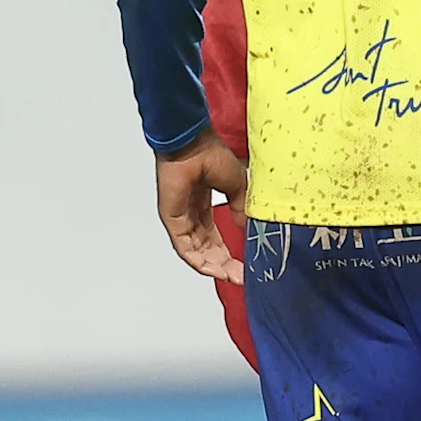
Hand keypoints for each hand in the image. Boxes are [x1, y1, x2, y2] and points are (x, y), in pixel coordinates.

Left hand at [155, 132, 247, 282]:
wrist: (192, 143)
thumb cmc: (211, 154)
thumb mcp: (237, 186)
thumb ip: (241, 209)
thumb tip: (247, 229)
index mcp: (205, 204)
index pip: (216, 236)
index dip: (231, 252)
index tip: (246, 265)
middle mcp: (191, 213)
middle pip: (207, 248)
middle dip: (225, 265)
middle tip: (242, 277)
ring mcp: (181, 218)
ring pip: (197, 252)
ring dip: (215, 266)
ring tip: (233, 277)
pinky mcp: (173, 220)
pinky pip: (184, 248)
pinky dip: (199, 261)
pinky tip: (215, 270)